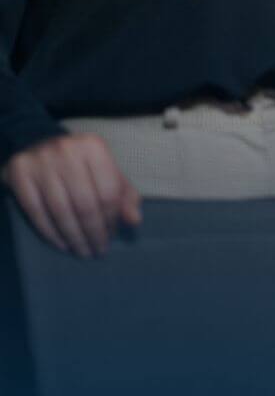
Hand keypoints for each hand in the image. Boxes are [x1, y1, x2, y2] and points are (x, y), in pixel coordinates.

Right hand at [1, 133, 141, 257]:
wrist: (39, 144)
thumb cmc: (81, 164)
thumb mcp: (107, 171)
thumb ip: (124, 195)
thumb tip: (134, 220)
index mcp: (94, 147)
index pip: (108, 192)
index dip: (111, 219)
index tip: (111, 236)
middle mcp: (67, 151)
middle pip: (85, 204)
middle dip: (93, 233)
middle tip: (98, 251)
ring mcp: (40, 162)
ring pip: (60, 210)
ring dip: (74, 237)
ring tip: (83, 251)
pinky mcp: (19, 174)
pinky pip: (36, 211)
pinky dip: (51, 232)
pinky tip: (62, 244)